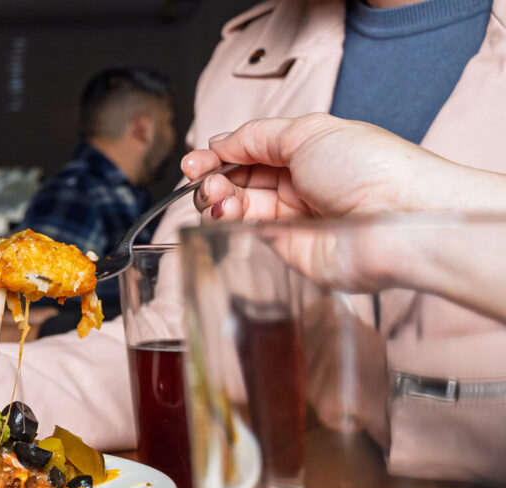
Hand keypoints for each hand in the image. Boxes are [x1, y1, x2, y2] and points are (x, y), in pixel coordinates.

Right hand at [181, 113, 503, 294]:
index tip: (195, 160)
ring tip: (217, 196)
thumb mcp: (308, 131)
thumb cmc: (371, 170)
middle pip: (238, 180)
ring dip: (217, 198)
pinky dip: (228, 222)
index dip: (219, 155)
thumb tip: (221, 142)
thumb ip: (258, 136)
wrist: (399, 221)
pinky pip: (247, 234)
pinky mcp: (287, 250)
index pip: (250, 152)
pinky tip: (226, 212)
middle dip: (213, 177)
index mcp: (306, 152)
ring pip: (236, 207)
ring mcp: (291, 219)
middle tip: (203, 178)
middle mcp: (297, 186)